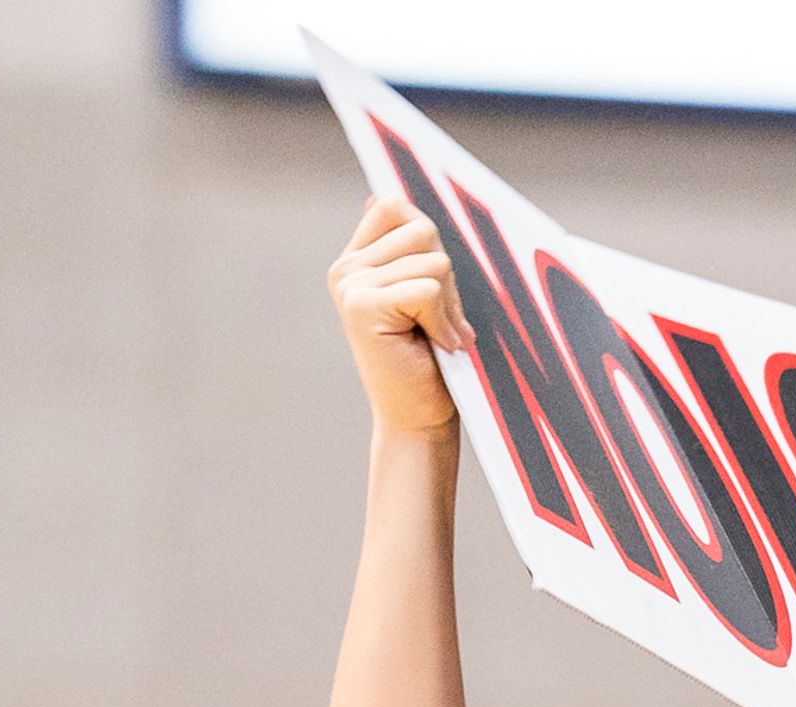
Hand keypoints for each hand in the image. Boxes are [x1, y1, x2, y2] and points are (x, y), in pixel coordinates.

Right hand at [327, 195, 469, 437]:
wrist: (418, 420)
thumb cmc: (429, 363)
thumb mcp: (424, 297)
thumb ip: (409, 251)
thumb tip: (382, 197)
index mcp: (357, 262)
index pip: (395, 207)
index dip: (429, 240)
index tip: (433, 288)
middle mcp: (346, 270)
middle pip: (422, 229)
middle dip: (447, 276)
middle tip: (440, 321)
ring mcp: (350, 286)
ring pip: (432, 260)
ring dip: (449, 303)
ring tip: (437, 336)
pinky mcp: (362, 306)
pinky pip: (428, 289)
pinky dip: (444, 321)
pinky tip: (436, 346)